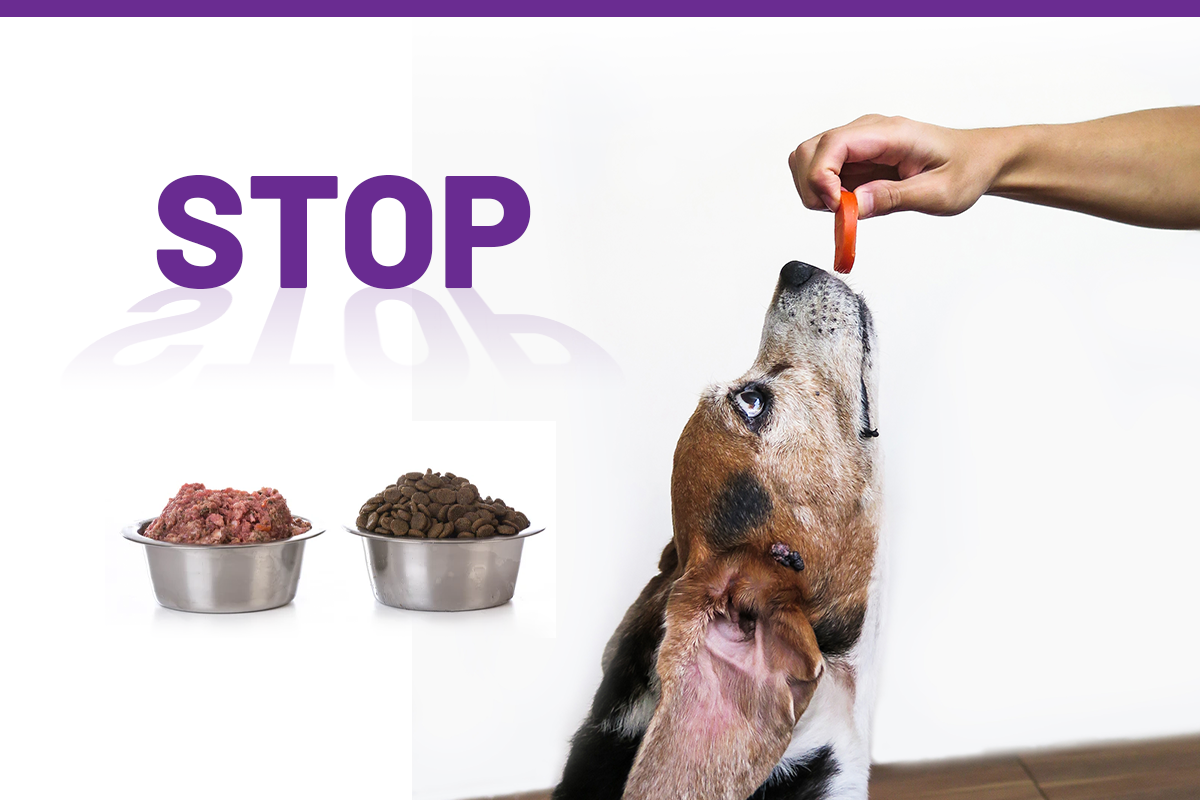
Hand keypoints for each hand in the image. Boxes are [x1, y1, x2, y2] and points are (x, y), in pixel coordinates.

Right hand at [788, 115, 1002, 219]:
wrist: (977, 159)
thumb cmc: (964, 169)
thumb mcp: (938, 193)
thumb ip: (893, 198)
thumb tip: (853, 206)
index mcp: (889, 133)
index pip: (832, 144)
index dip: (822, 177)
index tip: (839, 206)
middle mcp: (867, 132)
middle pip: (808, 151)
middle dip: (813, 187)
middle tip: (841, 211)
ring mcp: (858, 143)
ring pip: (807, 161)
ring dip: (815, 191)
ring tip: (847, 208)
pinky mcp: (854, 157)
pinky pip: (822, 173)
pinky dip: (825, 194)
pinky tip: (851, 203)